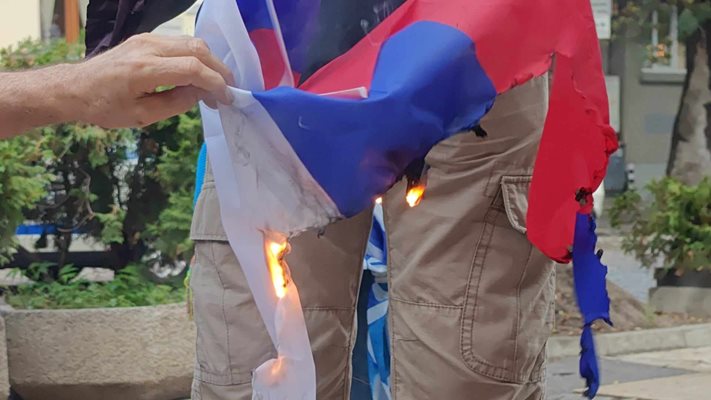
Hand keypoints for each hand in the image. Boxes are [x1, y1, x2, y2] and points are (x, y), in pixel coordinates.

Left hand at [70, 33, 234, 127]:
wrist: (75, 88)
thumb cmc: (104, 107)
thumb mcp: (142, 116)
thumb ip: (176, 103)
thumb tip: (202, 94)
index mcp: (145, 70)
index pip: (193, 68)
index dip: (215, 83)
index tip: (227, 99)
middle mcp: (148, 47)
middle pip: (197, 49)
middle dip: (219, 70)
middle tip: (227, 92)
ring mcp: (147, 39)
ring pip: (191, 42)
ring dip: (209, 62)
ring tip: (214, 86)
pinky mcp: (146, 39)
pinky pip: (180, 43)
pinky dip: (195, 57)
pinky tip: (197, 76)